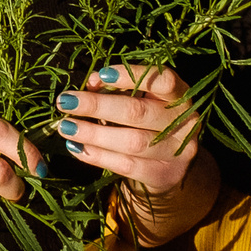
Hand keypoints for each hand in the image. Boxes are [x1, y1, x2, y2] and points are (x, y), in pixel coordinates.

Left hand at [51, 62, 201, 190]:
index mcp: (181, 97)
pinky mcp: (163, 176)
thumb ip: (119, 88)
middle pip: (138, 112)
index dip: (132, 76)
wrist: (171, 166)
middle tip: (66, 102)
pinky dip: (97, 156)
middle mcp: (184, 124)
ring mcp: (176, 152)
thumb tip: (93, 82)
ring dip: (93, 134)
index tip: (101, 75)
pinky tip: (76, 147)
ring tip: (66, 127)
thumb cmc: (151, 123)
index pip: (164, 81)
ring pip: (131, 142)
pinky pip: (125, 166)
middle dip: (98, 106)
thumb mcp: (143, 100)